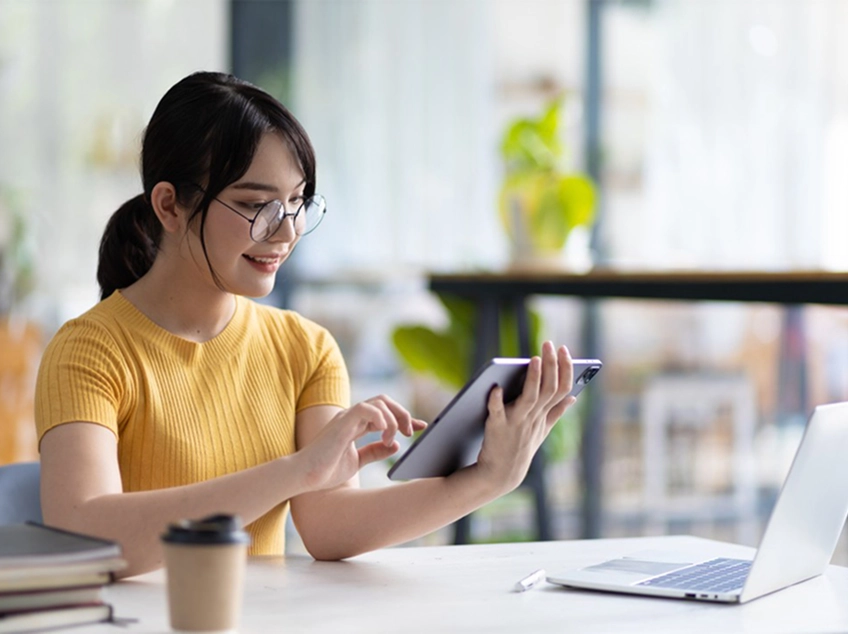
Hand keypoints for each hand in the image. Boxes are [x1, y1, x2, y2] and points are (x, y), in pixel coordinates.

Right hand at [295, 395, 426, 492]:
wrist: (304, 477)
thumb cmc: (325, 471)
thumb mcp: (356, 461)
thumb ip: (374, 451)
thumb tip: (396, 445)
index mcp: (355, 424)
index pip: (384, 412)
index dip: (404, 417)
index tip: (421, 427)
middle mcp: (352, 417)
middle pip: (385, 401)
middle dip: (403, 413)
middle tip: (412, 431)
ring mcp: (346, 417)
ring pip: (379, 402)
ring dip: (394, 418)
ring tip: (396, 436)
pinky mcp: (342, 422)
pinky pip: (366, 409)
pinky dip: (381, 418)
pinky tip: (385, 435)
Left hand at [474, 342, 575, 493]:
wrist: (501, 473)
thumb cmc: (521, 447)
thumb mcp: (542, 430)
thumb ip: (556, 412)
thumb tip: (574, 397)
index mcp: (544, 415)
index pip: (562, 389)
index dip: (565, 369)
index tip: (564, 349)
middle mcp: (533, 417)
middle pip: (548, 389)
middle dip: (551, 365)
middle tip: (549, 344)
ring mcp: (516, 423)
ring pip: (530, 397)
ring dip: (533, 378)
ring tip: (534, 358)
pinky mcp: (497, 427)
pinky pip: (497, 412)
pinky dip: (496, 400)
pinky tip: (495, 386)